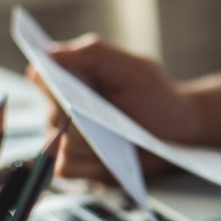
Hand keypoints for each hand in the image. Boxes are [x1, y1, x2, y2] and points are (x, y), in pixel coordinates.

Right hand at [27, 34, 198, 179]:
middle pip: (51, 116)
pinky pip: (67, 168)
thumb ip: (95, 53)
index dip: (49, 82)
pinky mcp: (82, 165)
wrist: (180, 129)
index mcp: (71, 80)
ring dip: (84, 143)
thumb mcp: (134, 68)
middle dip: (75, 118)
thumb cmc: (156, 95)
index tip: (69, 88)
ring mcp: (70, 139)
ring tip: (115, 138)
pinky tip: (110, 159)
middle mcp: (63, 110)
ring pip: (57, 145)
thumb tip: (50, 53)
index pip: (40, 77)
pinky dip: (86, 165)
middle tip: (101, 117)